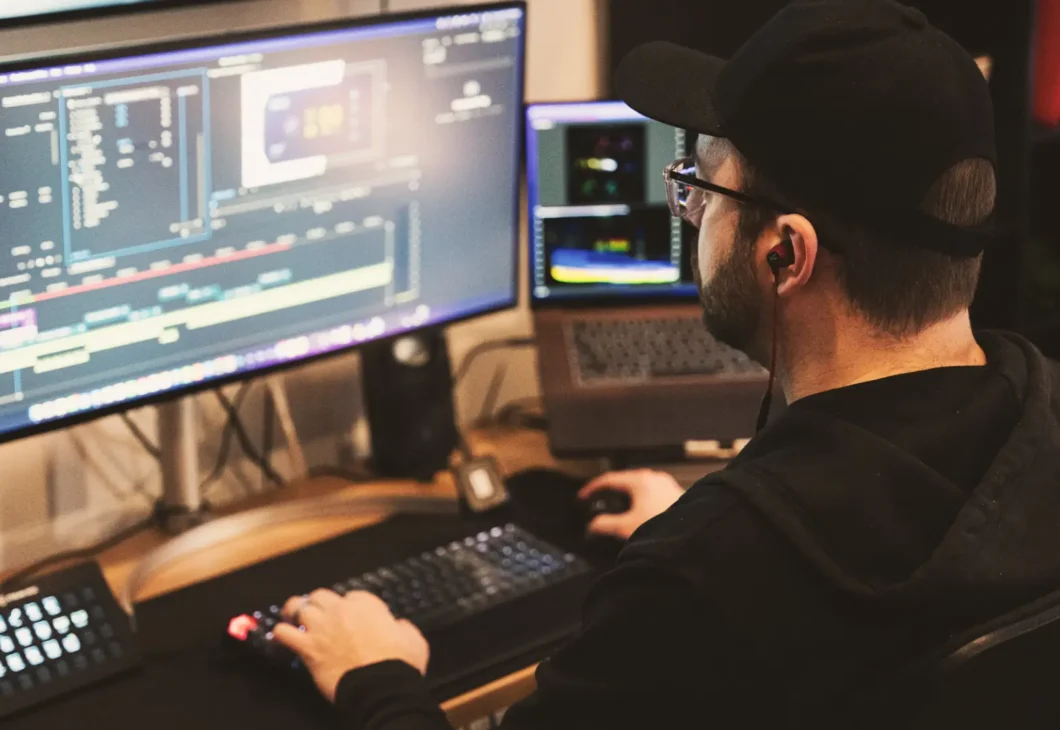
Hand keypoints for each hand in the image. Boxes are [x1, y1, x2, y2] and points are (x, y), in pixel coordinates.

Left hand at [273, 590, 429, 702]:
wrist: (381, 686)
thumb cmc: (400, 663)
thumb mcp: (413, 638)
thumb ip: (403, 627)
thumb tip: (399, 626)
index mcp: (367, 604)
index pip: (352, 595)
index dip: (349, 605)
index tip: (350, 616)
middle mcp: (342, 610)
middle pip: (321, 595)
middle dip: (318, 603)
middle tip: (317, 612)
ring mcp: (322, 627)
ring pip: (299, 607)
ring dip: (295, 612)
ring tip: (292, 616)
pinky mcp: (308, 648)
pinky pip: (284, 634)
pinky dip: (280, 634)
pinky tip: (281, 636)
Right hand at [578, 469, 683, 539]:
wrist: (695, 535)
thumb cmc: (666, 528)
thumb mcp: (627, 528)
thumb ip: (605, 525)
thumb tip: (592, 525)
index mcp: (640, 480)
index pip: (609, 479)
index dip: (592, 488)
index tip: (583, 496)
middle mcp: (654, 478)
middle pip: (624, 480)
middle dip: (610, 491)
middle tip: (598, 501)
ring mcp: (666, 484)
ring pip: (639, 486)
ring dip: (627, 497)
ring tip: (618, 509)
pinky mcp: (676, 494)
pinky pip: (652, 492)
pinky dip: (641, 500)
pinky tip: (641, 514)